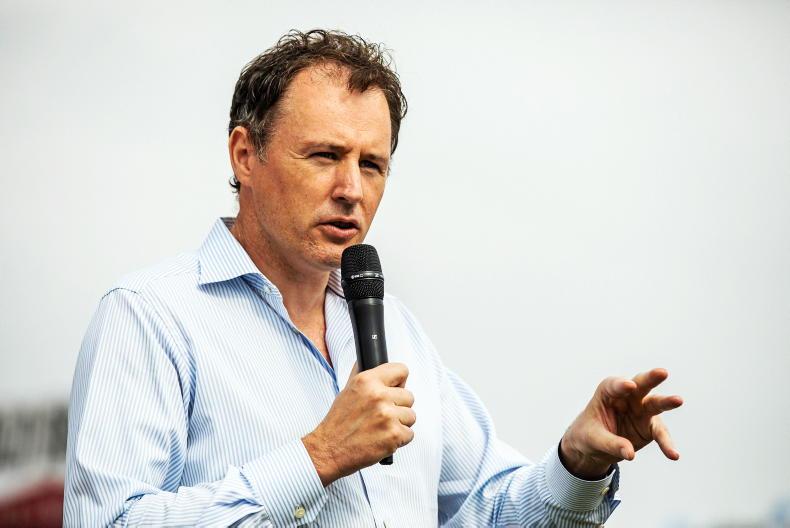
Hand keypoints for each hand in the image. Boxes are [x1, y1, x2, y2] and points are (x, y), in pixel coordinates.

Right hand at [302, 362, 415, 486]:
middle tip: (382, 415)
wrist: (329, 449)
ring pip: (411, 416)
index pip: (401, 370)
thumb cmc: (338, 423)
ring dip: (400, 424)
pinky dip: (399, 439)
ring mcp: (387, 416)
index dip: (400, 381)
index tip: (396, 388)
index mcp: (367, 381)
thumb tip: (370, 360)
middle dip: (399, 407)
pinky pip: (409, 434)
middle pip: (409, 396)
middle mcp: (378, 395)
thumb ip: (363, 374)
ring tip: (381, 428)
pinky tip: (383, 439)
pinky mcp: (394, 435)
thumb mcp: (347, 390)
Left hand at [559, 368, 682, 478]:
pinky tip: (673, 454)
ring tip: (678, 400)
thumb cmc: (590, 434)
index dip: (621, 385)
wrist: (595, 446)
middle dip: (650, 378)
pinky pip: (660, 434)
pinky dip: (666, 443)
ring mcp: (641, 410)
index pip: (613, 385)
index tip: (629, 385)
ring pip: (655, 404)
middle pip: (640, 385)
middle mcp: (627, 398)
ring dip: (666, 402)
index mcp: (607, 393)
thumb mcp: (593, 439)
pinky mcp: (650, 427)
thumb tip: (630, 453)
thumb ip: (611, 443)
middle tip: (662, 372)